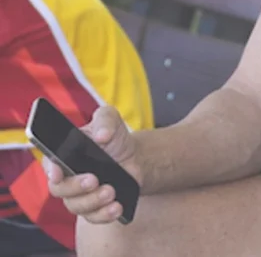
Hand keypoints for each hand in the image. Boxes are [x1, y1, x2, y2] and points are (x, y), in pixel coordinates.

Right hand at [45, 106, 142, 223]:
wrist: (134, 157)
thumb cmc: (113, 138)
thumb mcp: (110, 120)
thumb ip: (105, 120)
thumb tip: (101, 135)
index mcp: (63, 155)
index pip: (49, 164)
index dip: (51, 170)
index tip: (59, 173)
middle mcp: (66, 178)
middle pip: (59, 190)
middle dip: (76, 187)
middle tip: (95, 179)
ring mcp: (78, 196)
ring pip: (76, 206)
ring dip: (93, 201)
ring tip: (111, 191)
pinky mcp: (93, 208)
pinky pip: (93, 217)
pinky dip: (104, 215)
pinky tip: (116, 208)